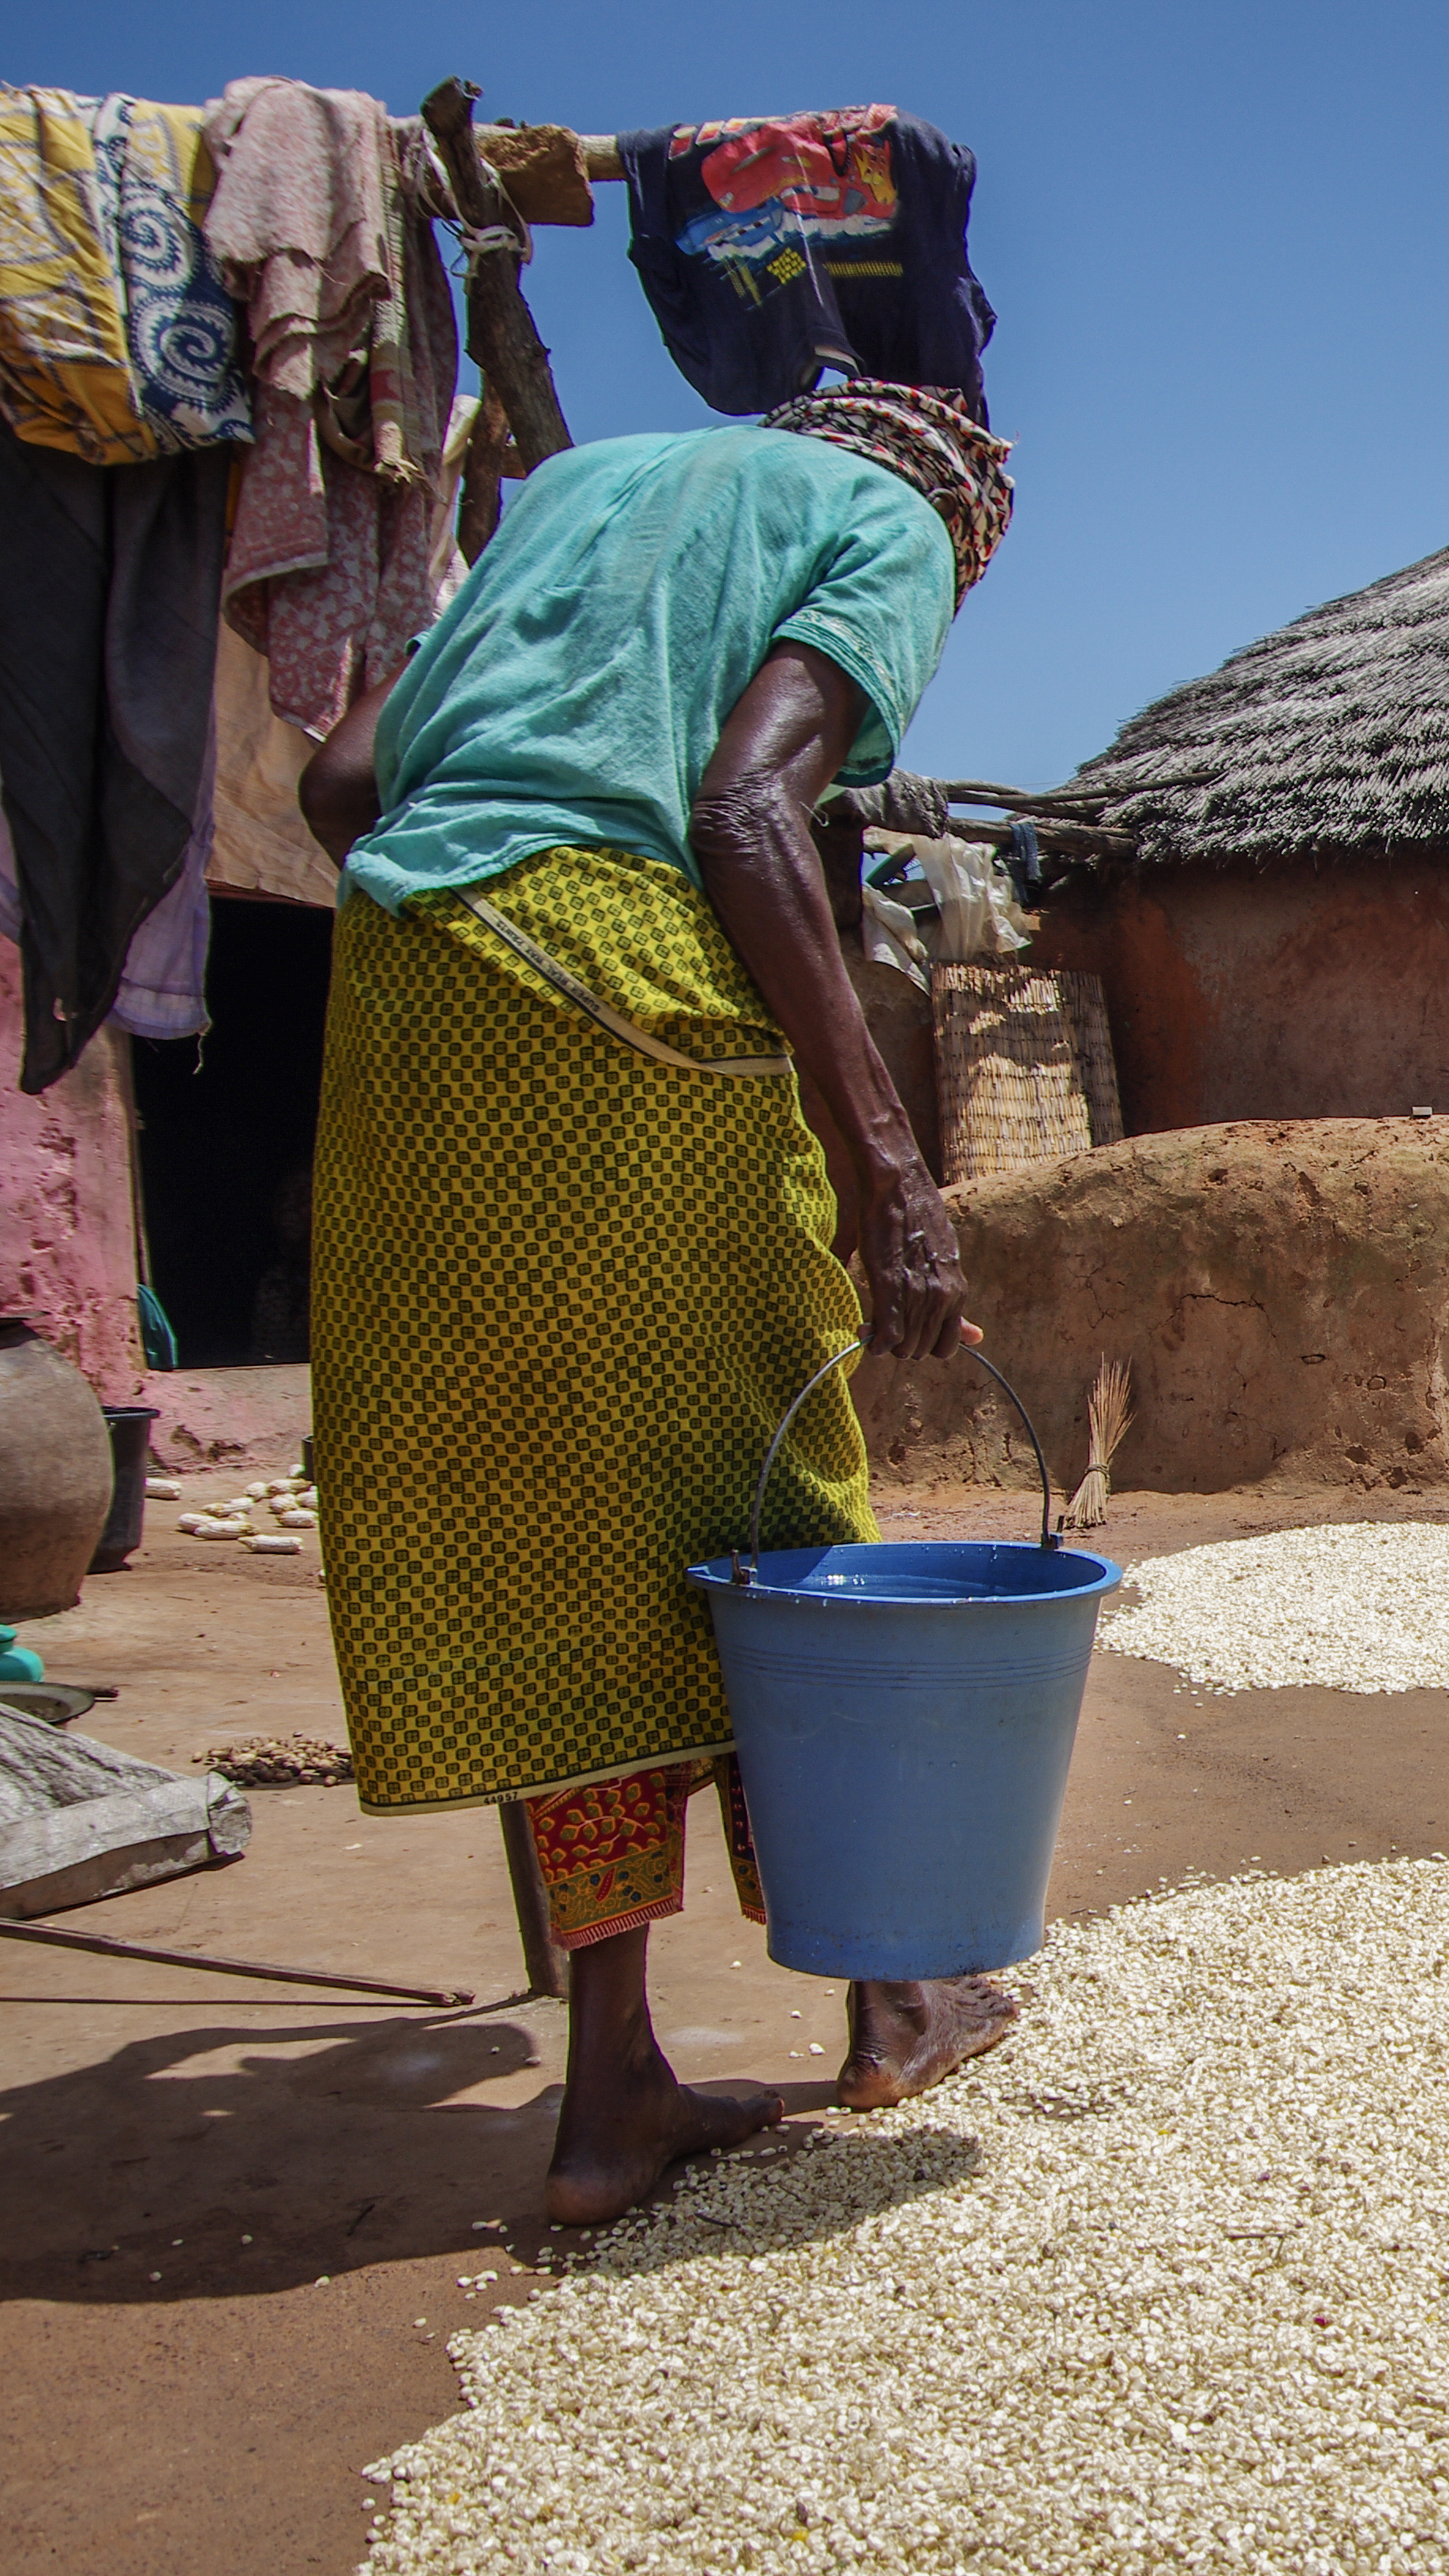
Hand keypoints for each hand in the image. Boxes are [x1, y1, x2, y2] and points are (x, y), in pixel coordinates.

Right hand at [856, 1159, 982, 1361]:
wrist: (898, 1189)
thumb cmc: (918, 1223)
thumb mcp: (947, 1264)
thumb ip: (956, 1307)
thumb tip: (977, 1338)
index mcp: (957, 1293)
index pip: (947, 1347)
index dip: (924, 1344)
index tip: (908, 1329)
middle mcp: (942, 1299)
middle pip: (922, 1351)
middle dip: (902, 1345)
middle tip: (886, 1325)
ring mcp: (917, 1295)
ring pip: (903, 1348)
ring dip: (886, 1343)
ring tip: (874, 1322)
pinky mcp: (889, 1287)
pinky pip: (887, 1335)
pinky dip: (875, 1341)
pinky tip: (865, 1327)